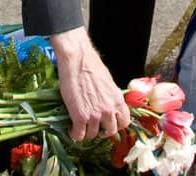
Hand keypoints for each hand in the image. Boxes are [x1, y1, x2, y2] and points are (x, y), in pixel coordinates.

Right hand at [51, 27, 130, 141]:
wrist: (77, 59)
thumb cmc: (91, 65)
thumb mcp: (108, 82)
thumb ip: (111, 98)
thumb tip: (109, 106)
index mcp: (118, 100)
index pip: (124, 123)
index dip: (116, 124)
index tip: (108, 122)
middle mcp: (109, 110)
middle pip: (109, 132)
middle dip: (101, 129)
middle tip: (93, 124)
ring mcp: (94, 115)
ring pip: (92, 135)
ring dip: (86, 131)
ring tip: (80, 124)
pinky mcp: (79, 117)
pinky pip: (79, 136)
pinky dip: (74, 133)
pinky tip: (72, 127)